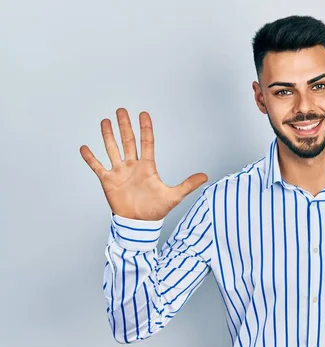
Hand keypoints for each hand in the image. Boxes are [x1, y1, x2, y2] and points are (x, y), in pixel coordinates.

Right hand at [80, 108, 207, 220]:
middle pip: (128, 141)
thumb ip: (188, 185)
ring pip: (112, 149)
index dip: (145, 128)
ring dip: (108, 136)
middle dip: (125, 126)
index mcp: (148, 166)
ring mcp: (119, 172)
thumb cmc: (156, 210)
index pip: (147, 142)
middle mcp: (132, 166)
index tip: (143, 113)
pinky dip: (90, 158)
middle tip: (121, 110)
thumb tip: (206, 176)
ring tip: (105, 121)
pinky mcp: (108, 181)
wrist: (139, 224)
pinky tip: (84, 147)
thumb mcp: (174, 196)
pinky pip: (97, 167)